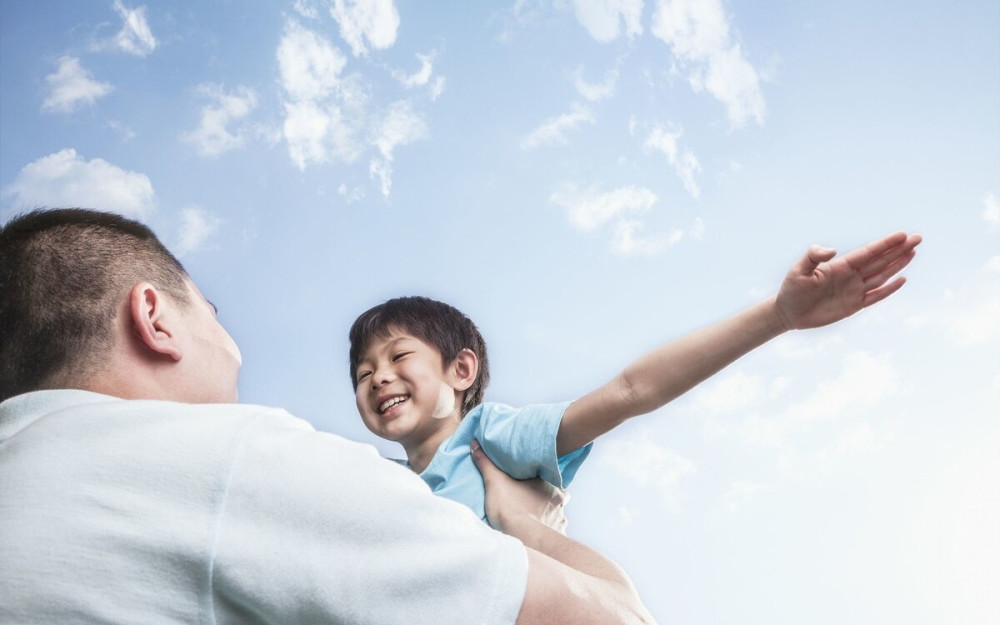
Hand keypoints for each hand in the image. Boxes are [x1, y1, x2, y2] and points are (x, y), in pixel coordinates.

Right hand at [471, 439, 568, 534]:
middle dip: (545, 499)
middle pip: (555, 496)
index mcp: (549, 485)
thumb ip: (486, 463)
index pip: (549, 477)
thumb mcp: (494, 482)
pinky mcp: (557, 536)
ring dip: (547, 516)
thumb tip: (475, 444)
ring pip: (555, 514)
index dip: (540, 480)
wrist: (522, 537)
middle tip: (530, 502)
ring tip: (533, 519)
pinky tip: (536, 533)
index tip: (531, 483)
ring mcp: (560, 519)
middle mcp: (559, 501)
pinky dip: (547, 532)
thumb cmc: (510, 508)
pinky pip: (554, 532)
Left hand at [774, 231, 921, 330]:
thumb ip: (813, 256)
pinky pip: (876, 296)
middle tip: (917, 238)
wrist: (789, 312)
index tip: (903, 235)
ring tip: (913, 252)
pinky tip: (902, 279)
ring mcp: (854, 290)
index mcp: (840, 265)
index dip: (885, 244)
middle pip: (880, 261)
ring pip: (881, 275)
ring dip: (897, 264)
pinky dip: (889, 289)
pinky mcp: (854, 306)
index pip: (868, 252)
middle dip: (898, 249)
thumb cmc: (792, 289)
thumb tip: (832, 251)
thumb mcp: (798, 269)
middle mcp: (850, 275)